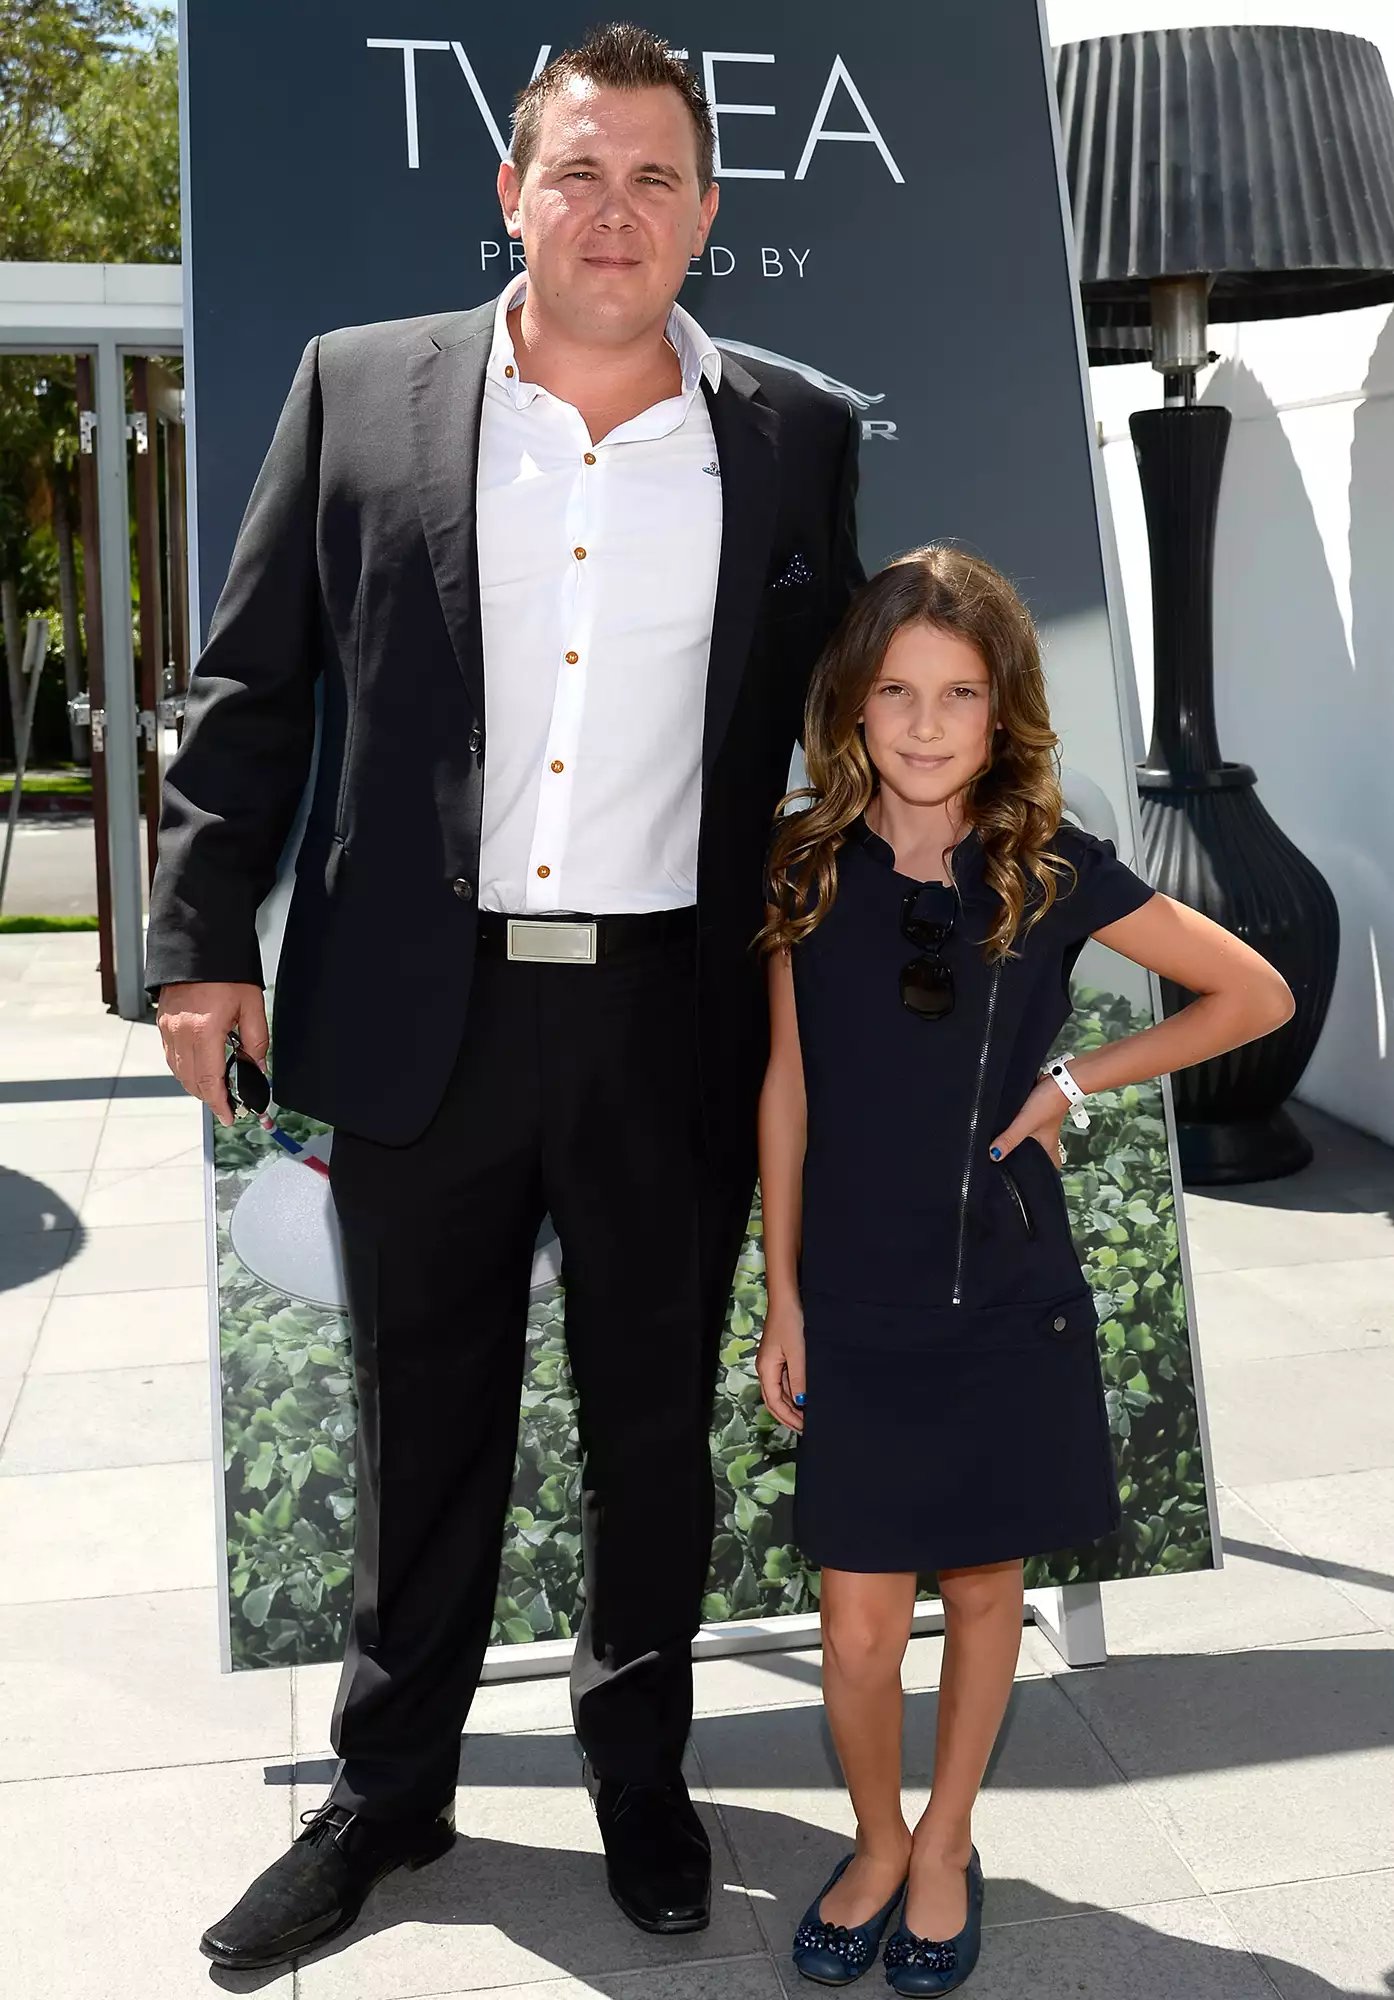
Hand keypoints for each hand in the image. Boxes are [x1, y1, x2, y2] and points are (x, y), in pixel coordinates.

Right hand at [156, 981, 267, 1127]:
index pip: (210, 1080)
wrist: (200, 943)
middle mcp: (180, 1033)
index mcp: (204, 1031)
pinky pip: (171, 1057)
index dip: (220, 1103)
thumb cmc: (227, 972)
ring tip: (217, 1088)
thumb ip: (256, 1042)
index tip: (229, 1116)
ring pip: (178, 1072)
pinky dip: (185, 1069)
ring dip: (197, 1085)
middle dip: (210, 1097)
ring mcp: (168, 1028)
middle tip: (228, 1105)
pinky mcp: (162, 1023)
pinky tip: (200, 1068)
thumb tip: (258, 1069)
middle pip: (192, 1081)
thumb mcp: (252, 1006)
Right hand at [756, 1294, 806, 1432]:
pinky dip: (792, 1392)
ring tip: (806, 1416)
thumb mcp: (797, 1353)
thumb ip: (799, 1378)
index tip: (805, 1427)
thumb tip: (800, 1402)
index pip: (774, 1402)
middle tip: (806, 1427)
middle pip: (773, 1400)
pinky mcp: (780, 1356)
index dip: (788, 1417)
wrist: (787, 1299)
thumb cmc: (791, 1323)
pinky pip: (784, 1381)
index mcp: (766, 1369)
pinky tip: (804, 1396)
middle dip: (788, 1416)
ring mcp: (772, 1363)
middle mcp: (766, 1369)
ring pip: (779, 1391)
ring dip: (790, 1405)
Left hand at [988, 1075, 1070, 1169]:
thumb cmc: (1050, 1102)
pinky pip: (1027, 1121)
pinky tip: (1009, 1124)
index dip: (1045, 1174)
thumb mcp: (1026, 1124)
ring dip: (1023, 1141)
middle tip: (1014, 1165)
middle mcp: (1046, 1135)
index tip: (1034, 1181)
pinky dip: (1020, 1124)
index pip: (1051, 1166)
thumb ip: (1010, 1139)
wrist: (1060, 1077)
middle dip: (1030, 1159)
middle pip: (1040, 1152)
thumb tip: (994, 1156)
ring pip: (1033, 1137)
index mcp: (1048, 1144)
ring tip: (1007, 1147)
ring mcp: (1042, 1122)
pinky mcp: (1037, 1109)